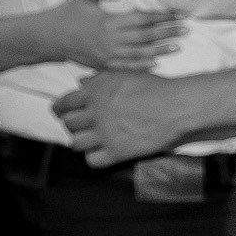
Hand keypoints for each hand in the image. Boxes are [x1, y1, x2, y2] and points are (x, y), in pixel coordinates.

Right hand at [41, 0, 186, 71]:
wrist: (47, 38)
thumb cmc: (66, 14)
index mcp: (108, 22)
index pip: (142, 18)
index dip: (163, 16)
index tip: (179, 14)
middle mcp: (110, 40)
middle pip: (146, 36)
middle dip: (168, 33)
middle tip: (186, 29)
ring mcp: (108, 55)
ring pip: (140, 54)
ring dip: (160, 50)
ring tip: (177, 47)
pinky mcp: (103, 65)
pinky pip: (127, 67)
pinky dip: (142, 66)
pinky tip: (155, 63)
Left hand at [52, 70, 201, 165]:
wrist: (176, 105)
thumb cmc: (154, 88)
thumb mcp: (123, 75)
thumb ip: (98, 79)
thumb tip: (81, 82)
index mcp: (94, 93)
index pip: (63, 104)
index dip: (59, 110)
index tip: (59, 113)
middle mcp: (95, 113)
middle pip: (67, 124)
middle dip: (71, 126)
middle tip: (78, 128)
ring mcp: (105, 133)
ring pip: (75, 143)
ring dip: (80, 142)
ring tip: (89, 141)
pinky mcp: (118, 151)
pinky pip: (92, 160)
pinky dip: (94, 158)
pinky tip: (101, 153)